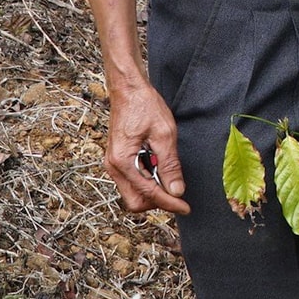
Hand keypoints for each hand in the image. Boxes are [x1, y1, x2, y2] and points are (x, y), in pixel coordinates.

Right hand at [105, 82, 190, 214]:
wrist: (128, 90)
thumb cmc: (145, 106)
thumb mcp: (164, 134)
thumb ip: (170, 165)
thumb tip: (176, 191)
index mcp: (123, 162)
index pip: (148, 194)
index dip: (169, 203)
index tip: (186, 207)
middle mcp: (113, 167)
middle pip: (135, 201)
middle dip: (157, 202)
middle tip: (178, 192)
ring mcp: (113, 164)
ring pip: (133, 193)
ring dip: (152, 191)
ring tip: (170, 177)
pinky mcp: (117, 160)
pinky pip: (132, 181)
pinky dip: (147, 181)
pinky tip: (160, 169)